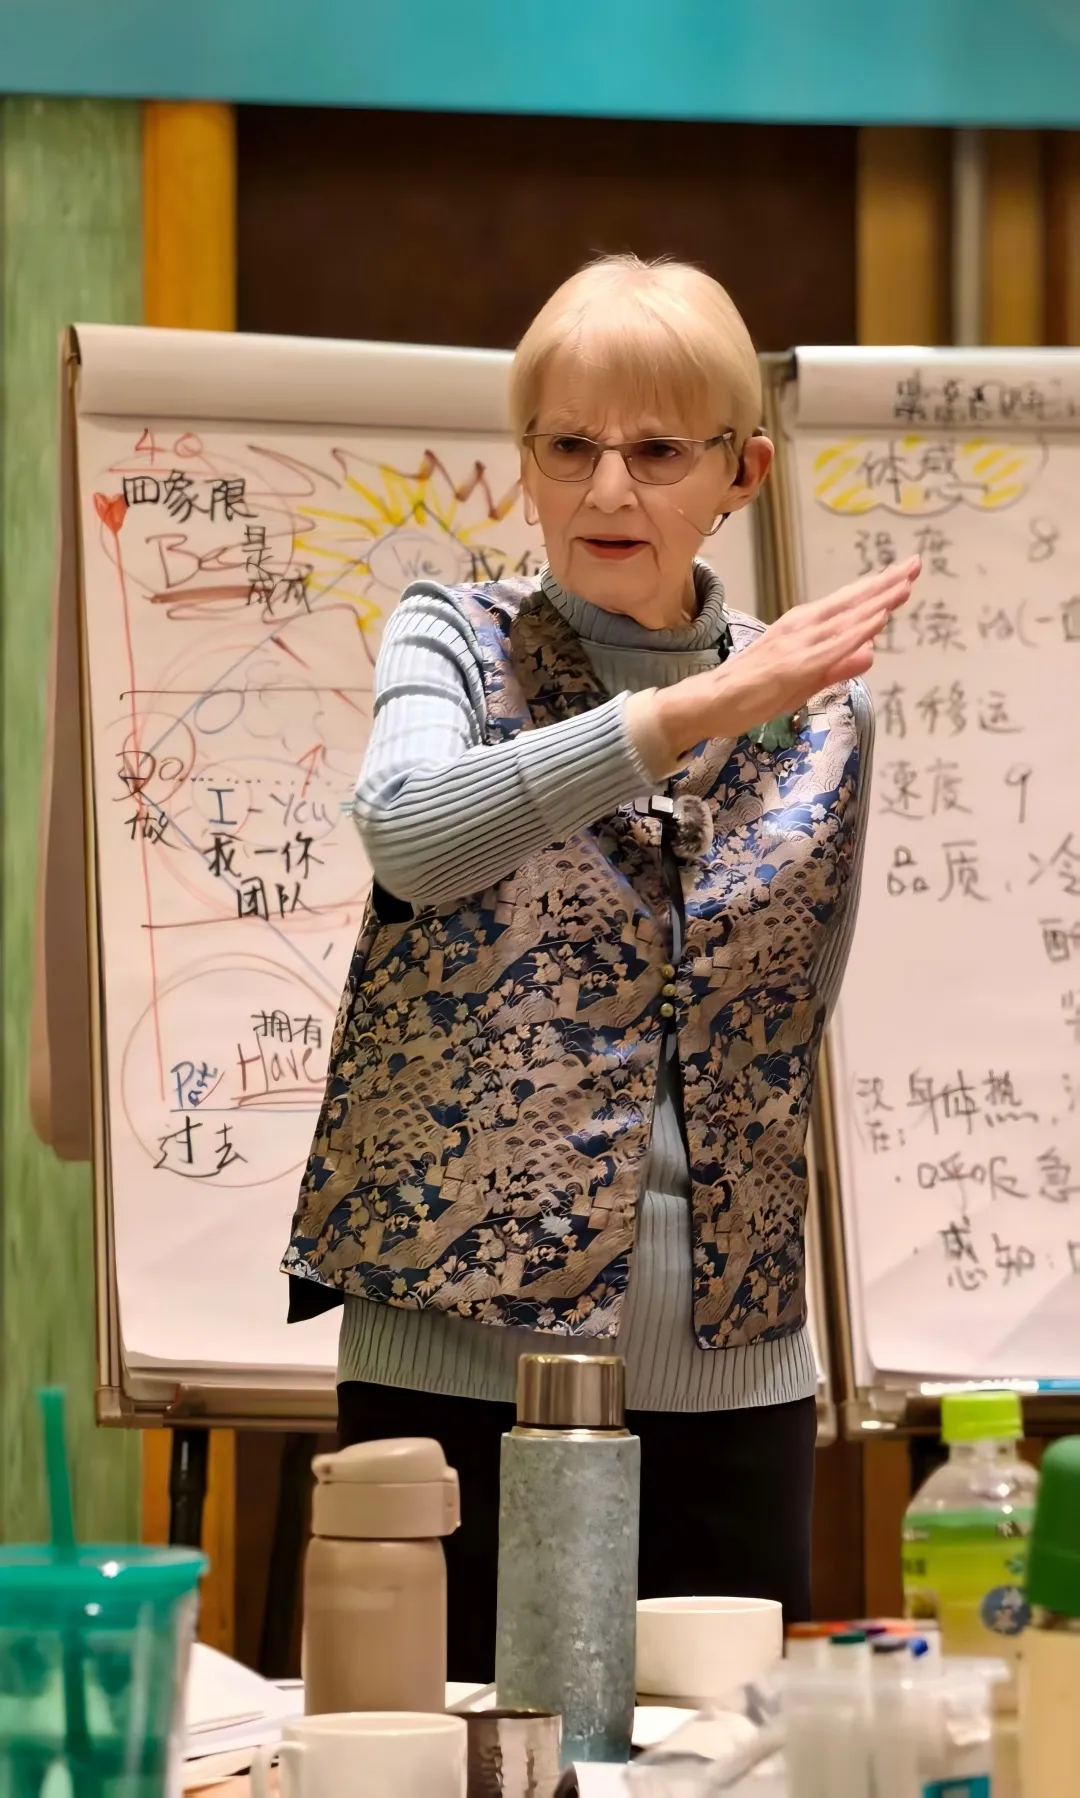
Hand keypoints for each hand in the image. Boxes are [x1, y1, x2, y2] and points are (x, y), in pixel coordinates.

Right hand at [653, 556, 919, 756]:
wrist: (710, 702)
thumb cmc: (752, 692)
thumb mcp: (805, 680)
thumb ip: (838, 666)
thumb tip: (872, 650)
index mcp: (803, 627)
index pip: (848, 605)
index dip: (878, 589)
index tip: (906, 574)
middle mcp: (801, 627)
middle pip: (850, 603)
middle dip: (885, 584)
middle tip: (916, 564)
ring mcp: (797, 644)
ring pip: (845, 620)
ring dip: (877, 601)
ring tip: (905, 584)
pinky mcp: (793, 665)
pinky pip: (831, 647)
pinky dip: (855, 631)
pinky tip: (877, 619)